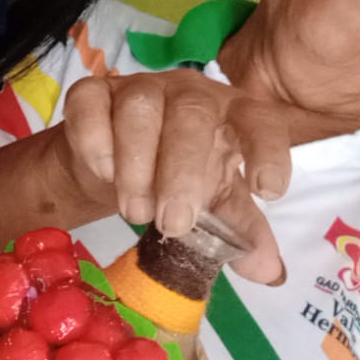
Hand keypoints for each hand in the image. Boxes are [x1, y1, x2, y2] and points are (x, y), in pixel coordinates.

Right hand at [56, 70, 291, 283]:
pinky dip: (96, 142)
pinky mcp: (92, 92)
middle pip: (193, 114)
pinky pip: (91, 105)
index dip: (268, 151)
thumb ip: (240, 229)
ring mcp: (140, 88)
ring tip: (135, 213)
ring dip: (136, 166)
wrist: (111, 164)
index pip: (261, 122)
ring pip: (139, 108)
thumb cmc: (176, 175)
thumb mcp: (214, 202)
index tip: (267, 192)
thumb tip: (268, 271)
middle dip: (183, 172)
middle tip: (173, 224)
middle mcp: (191, 93)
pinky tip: (104, 174)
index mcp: (233, 115)